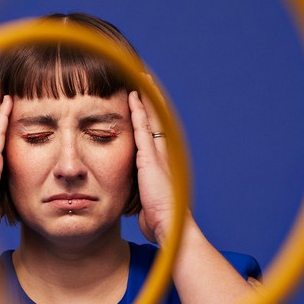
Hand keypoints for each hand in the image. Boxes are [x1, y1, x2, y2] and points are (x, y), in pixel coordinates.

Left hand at [129, 79, 176, 243]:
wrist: (170, 226)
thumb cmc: (159, 221)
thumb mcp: (146, 203)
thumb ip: (141, 196)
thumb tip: (134, 203)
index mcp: (161, 164)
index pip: (153, 133)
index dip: (148, 115)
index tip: (142, 99)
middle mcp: (162, 155)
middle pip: (156, 119)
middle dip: (150, 99)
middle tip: (145, 78)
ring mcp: (158, 155)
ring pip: (151, 118)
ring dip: (146, 97)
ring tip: (141, 77)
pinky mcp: (150, 158)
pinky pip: (143, 128)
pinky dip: (138, 111)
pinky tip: (133, 95)